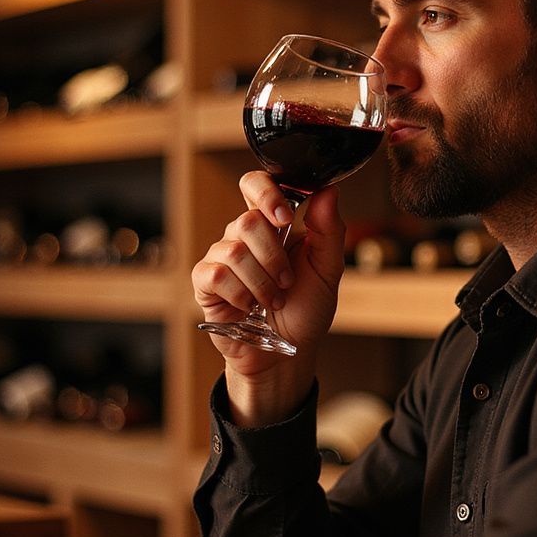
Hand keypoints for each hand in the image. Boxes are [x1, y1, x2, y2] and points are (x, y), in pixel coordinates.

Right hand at [192, 172, 345, 422]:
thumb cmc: (306, 309)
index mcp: (273, 225)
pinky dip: (241, 295)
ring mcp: (222, 258)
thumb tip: (327, 190)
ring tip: (273, 301)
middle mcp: (243, 236)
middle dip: (274, 257)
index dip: (266, 193)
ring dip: (262, 282)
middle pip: (246, 221)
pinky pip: (215, 276)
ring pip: (233, 251)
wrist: (288, 351)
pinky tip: (250, 308)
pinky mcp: (206, 284)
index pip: (256, 185)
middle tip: (287, 282)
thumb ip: (330, 230)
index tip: (286, 217)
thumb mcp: (328, 270)